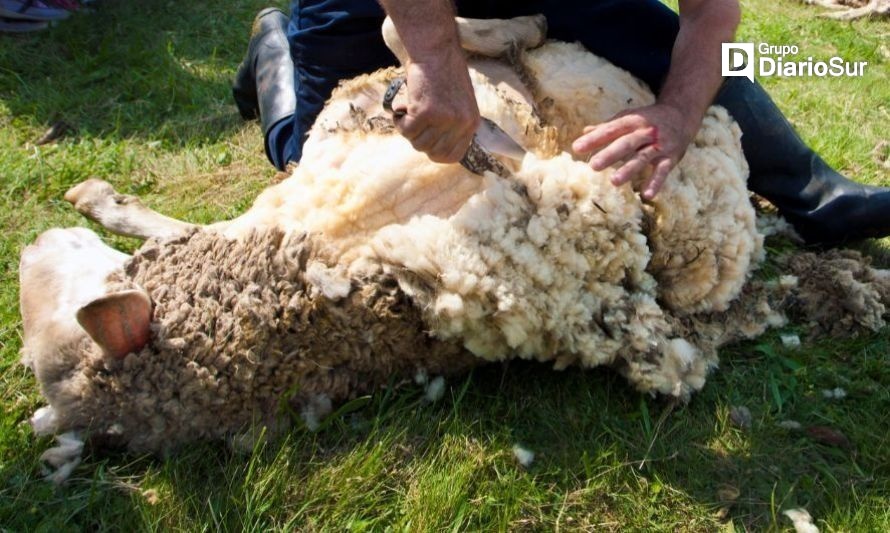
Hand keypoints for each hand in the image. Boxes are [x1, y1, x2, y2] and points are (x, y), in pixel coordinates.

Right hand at [393, 50, 479, 163]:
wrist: (434, 50)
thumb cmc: (443, 72)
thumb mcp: (458, 103)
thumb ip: (451, 125)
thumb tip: (431, 145)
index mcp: (471, 123)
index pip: (454, 156)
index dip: (436, 152)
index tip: (427, 142)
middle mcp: (461, 124)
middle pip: (433, 152)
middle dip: (420, 140)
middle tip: (414, 122)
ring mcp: (445, 119)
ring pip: (417, 143)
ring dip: (408, 129)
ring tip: (408, 109)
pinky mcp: (426, 112)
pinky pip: (406, 130)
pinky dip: (399, 121)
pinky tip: (401, 106)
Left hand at [571, 104, 695, 199]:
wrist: (682, 115)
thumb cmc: (648, 119)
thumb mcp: (629, 119)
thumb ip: (607, 127)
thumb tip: (584, 132)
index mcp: (633, 121)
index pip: (611, 129)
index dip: (594, 138)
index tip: (576, 148)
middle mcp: (646, 131)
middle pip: (626, 143)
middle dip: (610, 154)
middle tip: (593, 165)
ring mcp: (659, 145)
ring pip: (643, 157)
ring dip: (629, 170)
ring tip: (614, 182)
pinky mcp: (671, 157)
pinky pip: (662, 171)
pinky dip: (656, 183)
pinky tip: (646, 195)